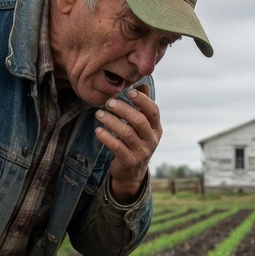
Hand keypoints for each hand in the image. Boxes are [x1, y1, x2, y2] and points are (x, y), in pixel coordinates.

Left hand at [95, 84, 161, 202]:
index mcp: (156, 128)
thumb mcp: (142, 126)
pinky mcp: (129, 161)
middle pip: (139, 121)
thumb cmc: (135, 142)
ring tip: (99, 114)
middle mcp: (151, 140)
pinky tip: (98, 130)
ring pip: (126, 133)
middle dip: (123, 109)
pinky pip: (117, 147)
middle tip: (109, 102)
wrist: (131, 173)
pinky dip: (106, 137)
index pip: (153, 111)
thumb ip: (142, 106)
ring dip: (111, 121)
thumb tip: (142, 82)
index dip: (142, 100)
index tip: (129, 92)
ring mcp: (141, 152)